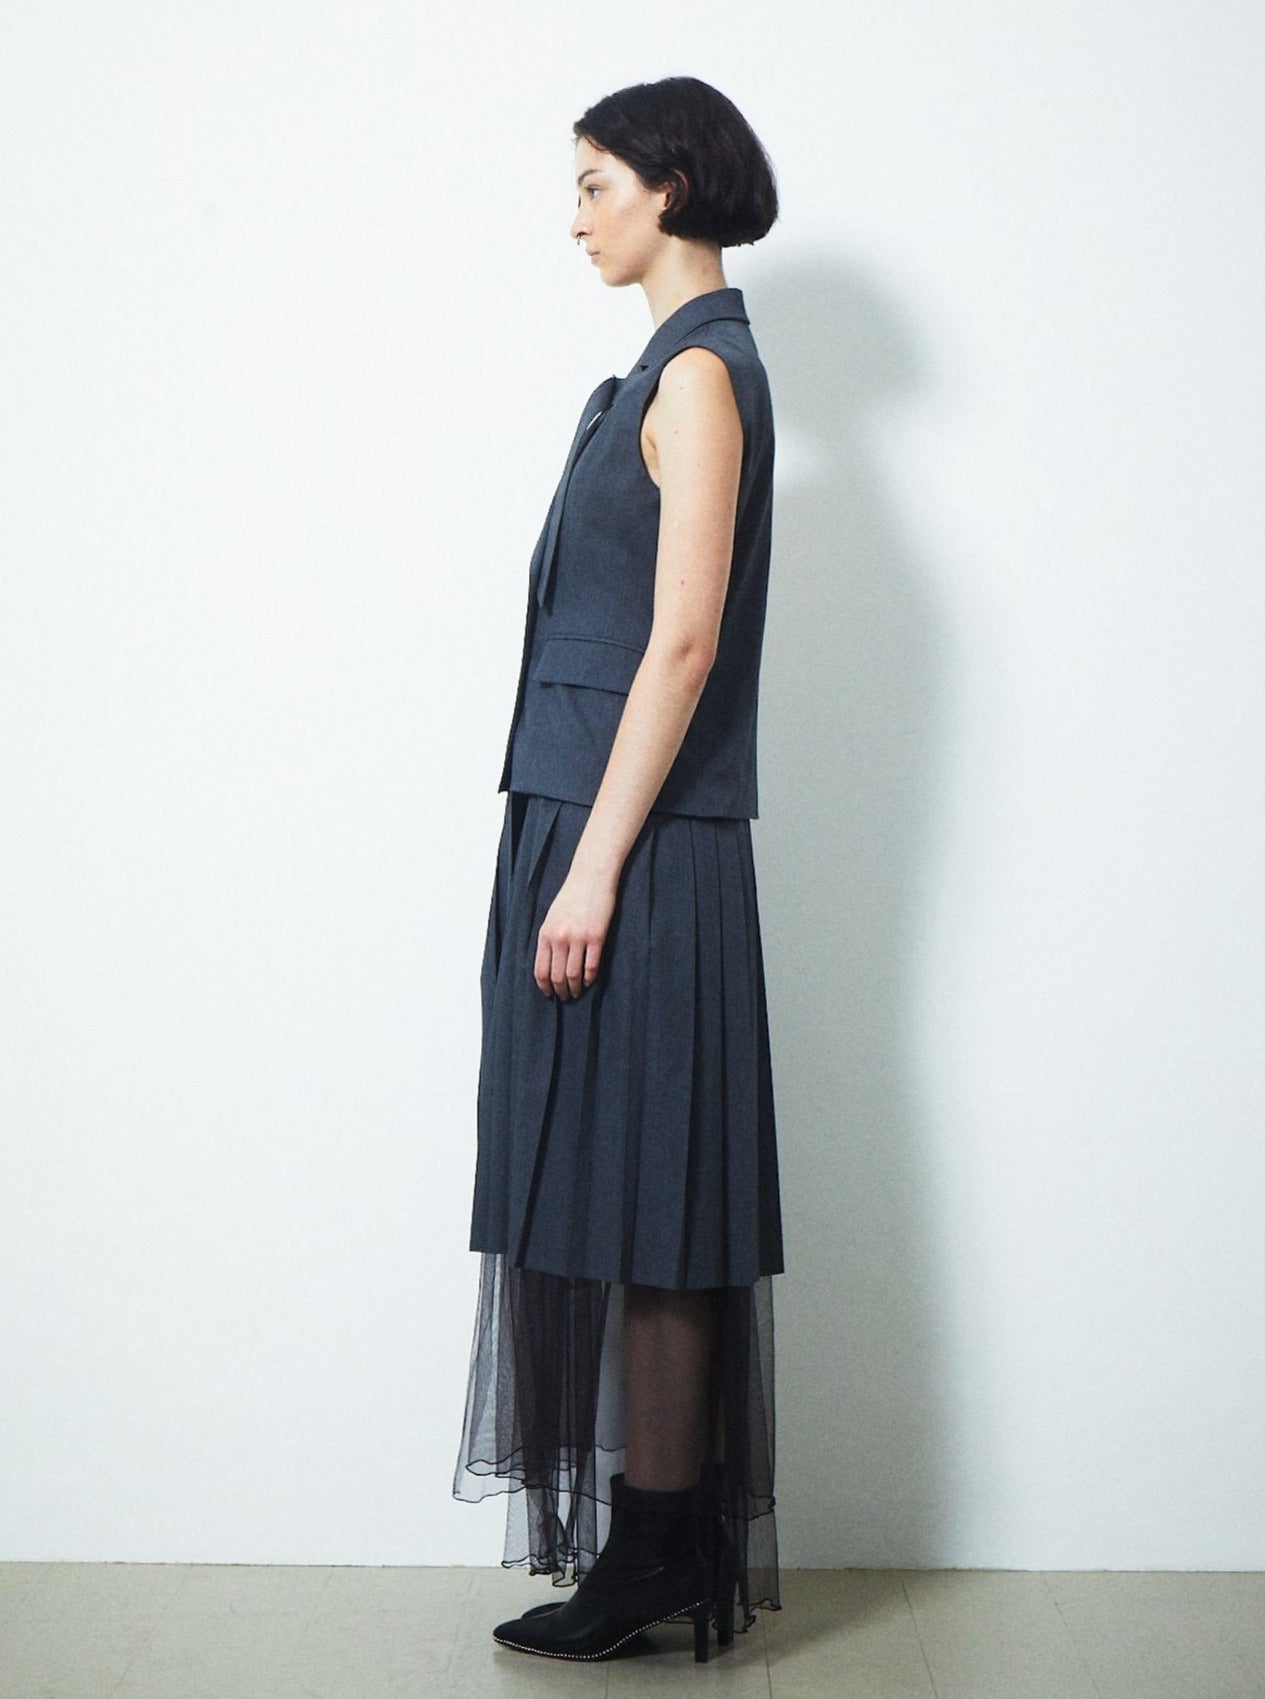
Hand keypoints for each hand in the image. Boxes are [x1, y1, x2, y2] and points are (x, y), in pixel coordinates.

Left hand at [534, 862, 617, 999]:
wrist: (591, 876)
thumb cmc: (572, 894)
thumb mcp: (552, 916)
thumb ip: (549, 938)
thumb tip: (549, 963)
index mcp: (545, 933)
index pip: (540, 970)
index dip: (544, 987)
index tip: (548, 994)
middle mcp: (559, 938)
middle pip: (557, 976)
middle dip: (560, 991)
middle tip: (565, 997)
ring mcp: (578, 938)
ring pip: (574, 975)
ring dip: (575, 988)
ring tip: (576, 992)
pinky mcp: (596, 937)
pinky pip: (591, 966)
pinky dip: (589, 978)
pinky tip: (589, 981)